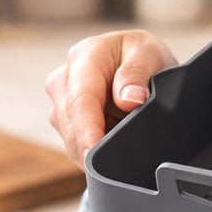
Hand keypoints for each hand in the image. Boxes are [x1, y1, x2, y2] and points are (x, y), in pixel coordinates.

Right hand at [45, 30, 177, 166]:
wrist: (138, 61)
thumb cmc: (142, 55)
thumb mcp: (150, 54)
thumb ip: (137, 74)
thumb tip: (128, 99)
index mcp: (84, 57)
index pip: (81, 100)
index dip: (87, 131)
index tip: (93, 153)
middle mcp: (65, 79)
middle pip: (71, 125)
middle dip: (95, 146)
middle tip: (125, 157)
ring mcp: (61, 103)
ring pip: (70, 140)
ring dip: (96, 149)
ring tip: (123, 143)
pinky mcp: (65, 122)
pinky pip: (76, 146)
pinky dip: (95, 152)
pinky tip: (112, 147)